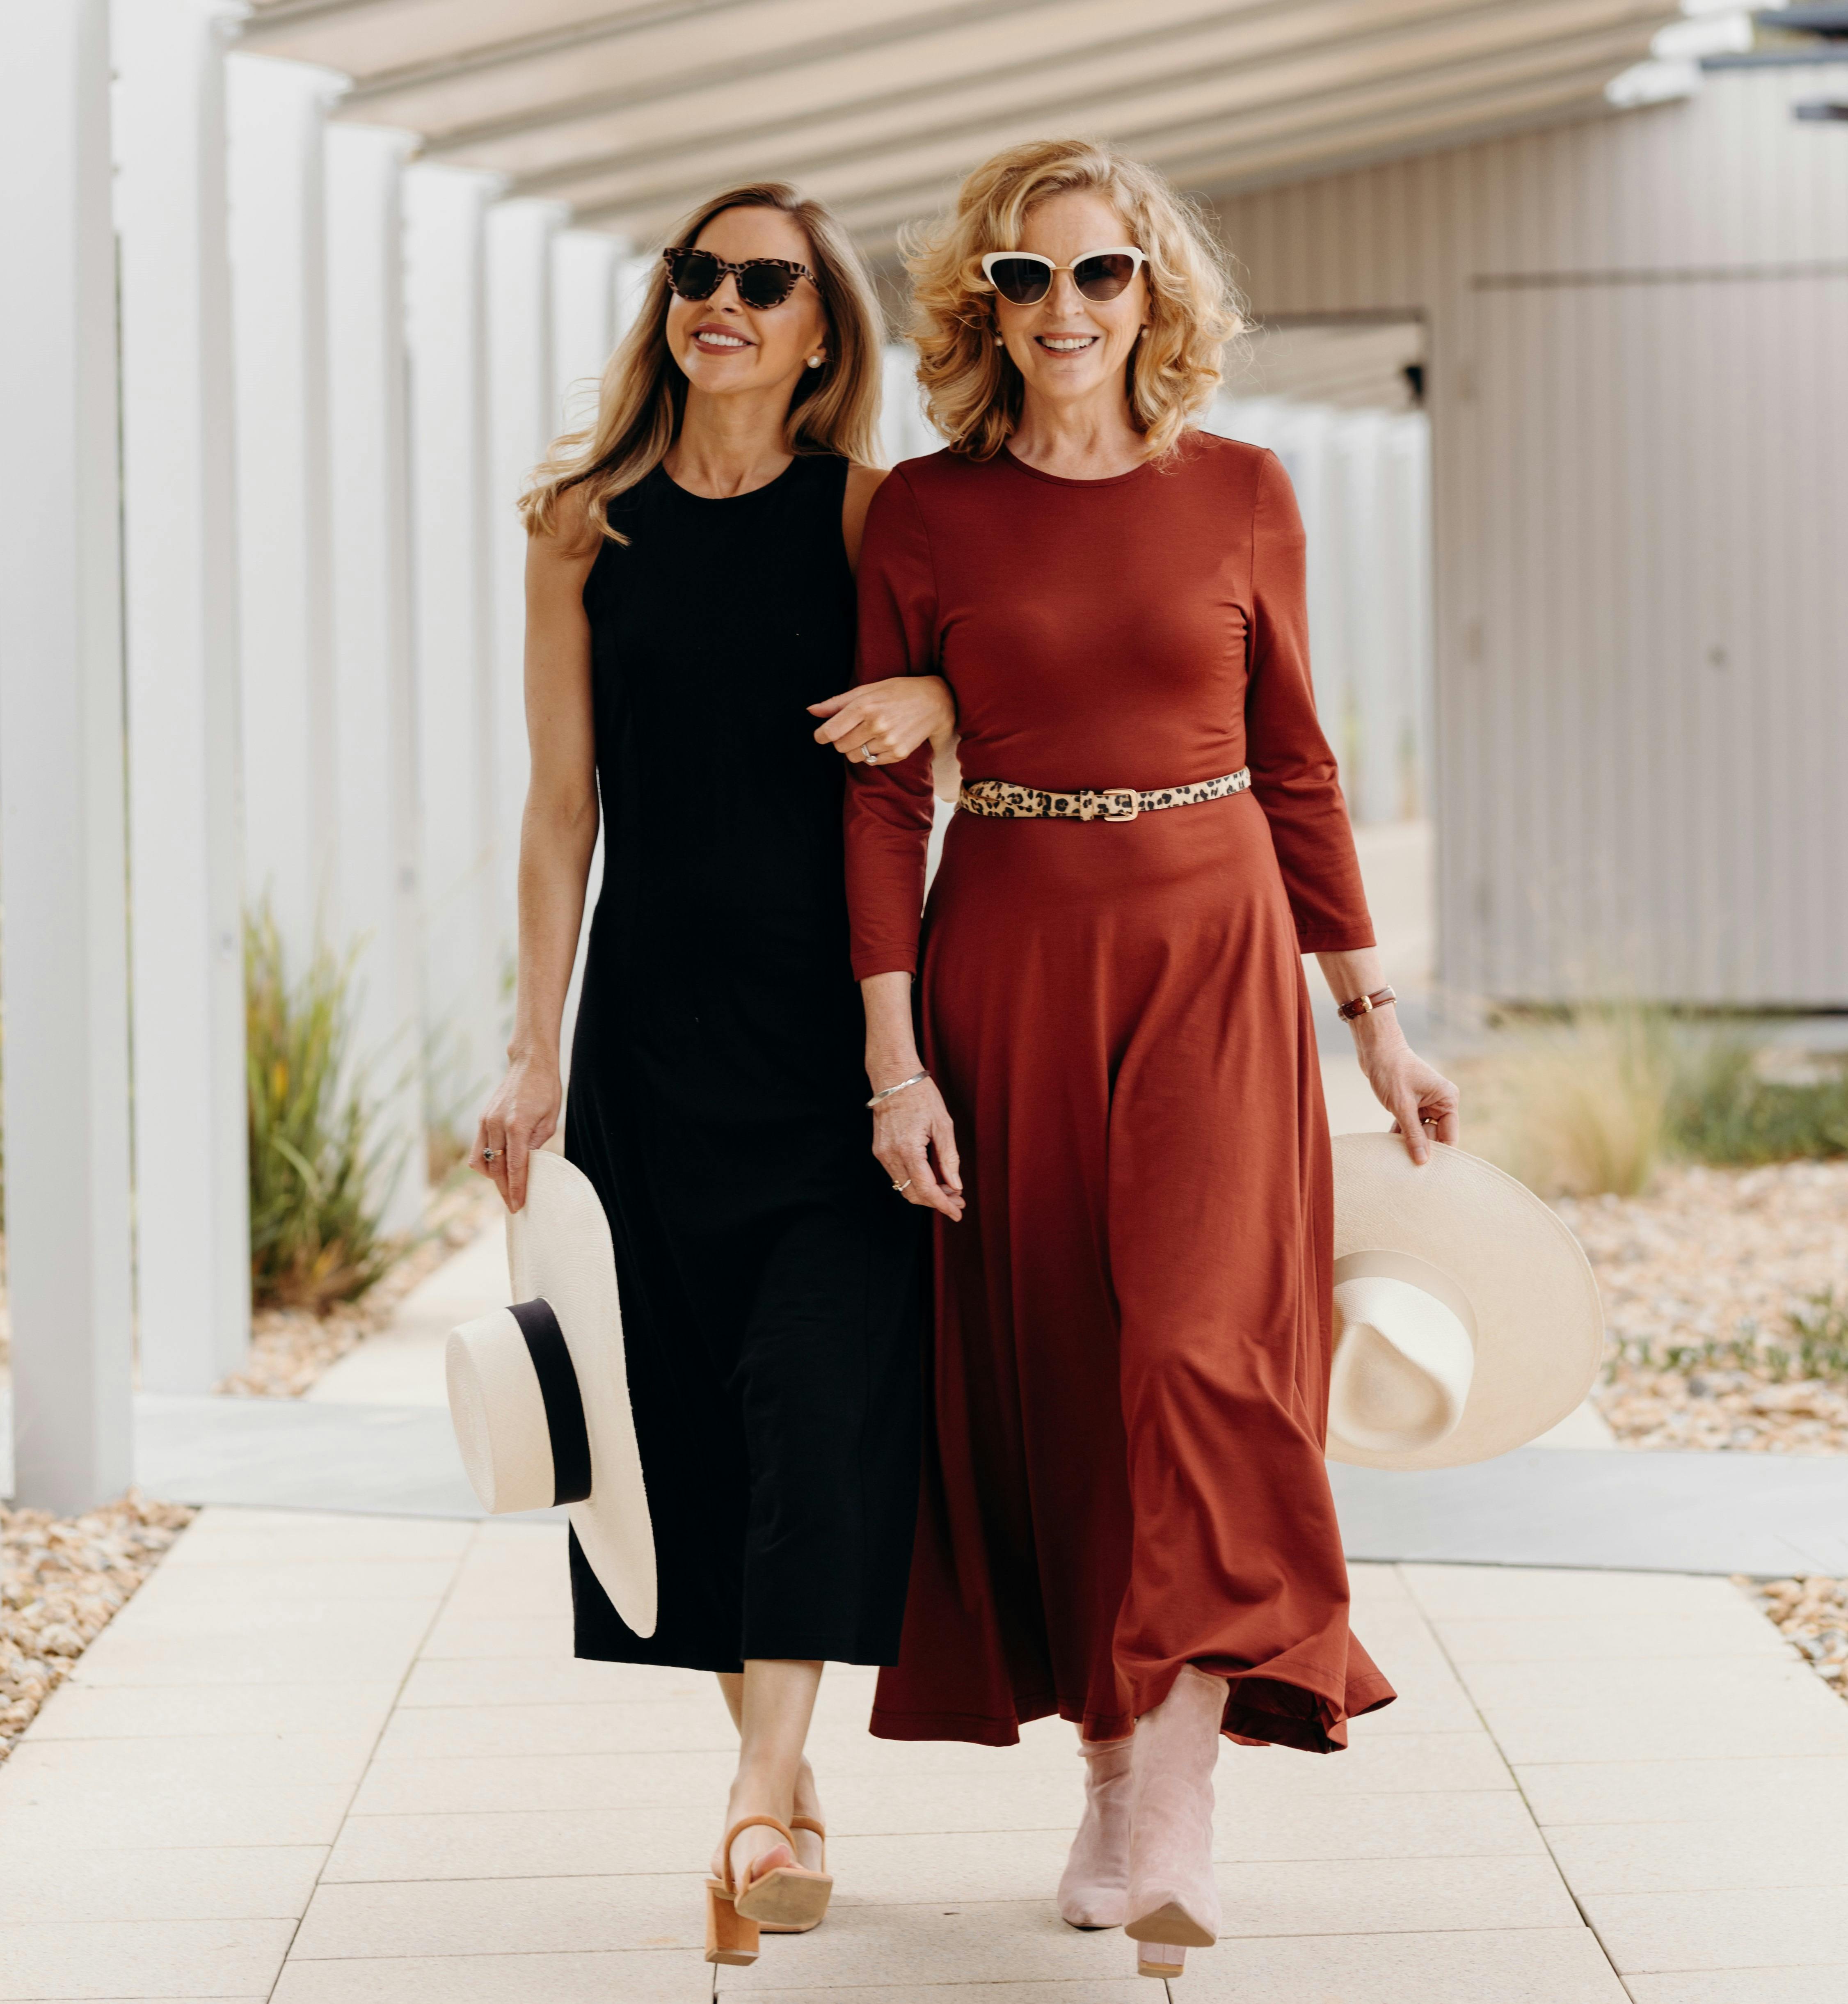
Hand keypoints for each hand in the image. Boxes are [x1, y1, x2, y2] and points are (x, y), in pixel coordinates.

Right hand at [472, 1053, 561, 1210]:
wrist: (531, 1063)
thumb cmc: (546, 1089)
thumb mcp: (549, 1120)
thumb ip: (535, 1145)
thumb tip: (527, 1166)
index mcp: (516, 1126)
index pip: (515, 1167)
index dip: (516, 1189)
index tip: (518, 1206)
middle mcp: (497, 1124)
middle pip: (496, 1168)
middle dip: (504, 1189)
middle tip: (513, 1205)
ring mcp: (486, 1121)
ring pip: (482, 1161)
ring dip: (493, 1177)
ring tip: (507, 1186)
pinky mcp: (482, 1118)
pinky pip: (479, 1149)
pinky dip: (487, 1162)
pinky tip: (499, 1167)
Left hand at [810, 675, 954, 765]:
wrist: (934, 702)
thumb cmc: (896, 692)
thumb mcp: (866, 690)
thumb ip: (836, 703)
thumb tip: (810, 711)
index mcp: (864, 706)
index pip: (830, 732)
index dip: (821, 736)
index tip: (821, 735)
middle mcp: (876, 725)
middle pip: (840, 746)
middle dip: (841, 740)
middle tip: (853, 729)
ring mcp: (888, 741)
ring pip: (855, 756)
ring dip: (856, 747)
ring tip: (869, 733)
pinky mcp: (899, 753)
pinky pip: (872, 761)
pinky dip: (872, 754)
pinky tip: (882, 740)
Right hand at [871, 1075, 964, 1219]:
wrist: (894, 1078)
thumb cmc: (922, 1096)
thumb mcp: (943, 1125)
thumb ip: (949, 1158)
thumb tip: (956, 1186)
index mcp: (908, 1149)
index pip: (926, 1189)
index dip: (943, 1205)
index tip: (958, 1213)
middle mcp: (891, 1155)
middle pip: (913, 1194)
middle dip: (937, 1202)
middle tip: (958, 1201)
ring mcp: (882, 1154)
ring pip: (904, 1188)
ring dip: (926, 1193)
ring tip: (949, 1190)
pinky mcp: (880, 1150)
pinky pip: (898, 1176)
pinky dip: (915, 1182)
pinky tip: (932, 1178)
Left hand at [1353, 1019, 1458, 1165]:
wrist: (1376, 1049)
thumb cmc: (1392, 1071)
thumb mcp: (1402, 1106)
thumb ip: (1413, 1134)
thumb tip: (1423, 1161)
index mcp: (1447, 1100)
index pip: (1449, 1136)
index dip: (1439, 1153)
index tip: (1425, 1170)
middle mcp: (1441, 1102)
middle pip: (1435, 1136)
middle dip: (1420, 1148)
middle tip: (1404, 1163)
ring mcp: (1427, 1104)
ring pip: (1421, 1133)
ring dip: (1408, 1142)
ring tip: (1396, 1156)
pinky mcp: (1413, 1105)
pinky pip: (1410, 1126)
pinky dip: (1401, 1134)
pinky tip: (1390, 1145)